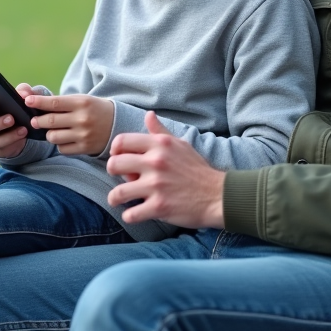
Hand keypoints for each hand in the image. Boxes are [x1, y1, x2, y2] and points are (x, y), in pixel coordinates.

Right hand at [0, 83, 33, 158]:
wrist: (19, 127)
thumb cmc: (13, 107)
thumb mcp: (18, 98)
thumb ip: (22, 91)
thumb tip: (24, 94)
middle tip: (11, 118)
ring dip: (8, 135)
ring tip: (22, 129)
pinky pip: (2, 148)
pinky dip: (13, 141)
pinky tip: (23, 134)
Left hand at [24, 93, 113, 155]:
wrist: (118, 123)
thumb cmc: (94, 109)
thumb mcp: (81, 100)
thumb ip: (60, 102)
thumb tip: (33, 102)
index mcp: (82, 103)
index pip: (54, 103)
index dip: (38, 102)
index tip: (26, 101)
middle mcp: (82, 119)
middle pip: (50, 121)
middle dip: (38, 121)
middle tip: (34, 120)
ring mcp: (83, 135)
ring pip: (53, 136)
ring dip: (49, 133)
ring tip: (53, 130)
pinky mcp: (84, 148)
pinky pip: (62, 148)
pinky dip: (60, 144)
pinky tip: (66, 139)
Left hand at [106, 111, 225, 228]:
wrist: (218, 195)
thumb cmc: (197, 170)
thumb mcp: (181, 145)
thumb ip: (160, 132)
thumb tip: (148, 115)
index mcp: (160, 145)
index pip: (121, 141)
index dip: (115, 151)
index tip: (119, 158)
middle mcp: (156, 162)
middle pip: (114, 165)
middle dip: (112, 173)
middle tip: (120, 179)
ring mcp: (156, 186)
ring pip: (118, 193)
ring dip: (115, 198)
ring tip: (119, 200)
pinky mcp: (159, 207)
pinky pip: (130, 214)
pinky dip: (129, 216)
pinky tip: (135, 213)